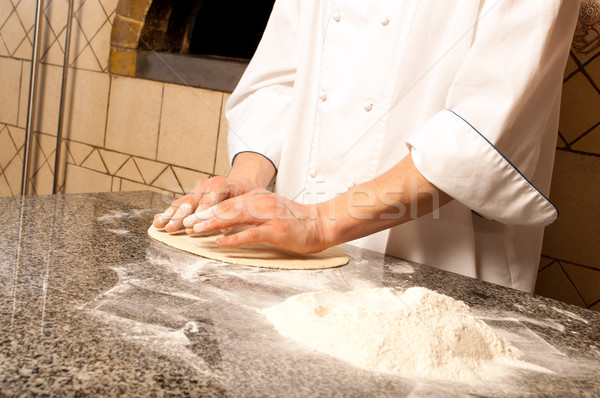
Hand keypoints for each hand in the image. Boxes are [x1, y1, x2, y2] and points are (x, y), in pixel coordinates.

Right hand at [153, 176, 247, 232]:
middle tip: (171, 227)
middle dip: (180, 216)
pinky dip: (168, 212)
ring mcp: (197, 190)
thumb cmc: (244, 194)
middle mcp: (206, 185)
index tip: (192, 225)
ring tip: (159, 224)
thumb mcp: (246, 200)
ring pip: (181, 203)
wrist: (241, 183)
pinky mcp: (192, 195)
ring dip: (170, 215)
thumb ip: (233, 212)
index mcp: (220, 184)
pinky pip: (179, 204)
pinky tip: (157, 220)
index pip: (209, 199)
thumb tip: (225, 228)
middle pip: (191, 202)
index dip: (199, 212)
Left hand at [186, 189, 328, 253]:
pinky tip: (220, 242)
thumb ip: (250, 214)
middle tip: (186, 223)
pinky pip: (251, 233)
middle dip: (204, 215)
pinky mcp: (277, 230)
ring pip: (235, 216)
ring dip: (213, 223)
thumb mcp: (269, 211)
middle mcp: (262, 202)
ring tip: (196, 230)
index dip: (208, 208)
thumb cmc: (295, 221)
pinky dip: (234, 238)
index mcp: (258, 197)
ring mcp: (269, 215)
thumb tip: (227, 222)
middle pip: (227, 207)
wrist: (321, 224)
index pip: (228, 201)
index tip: (190, 216)